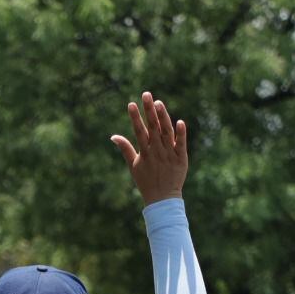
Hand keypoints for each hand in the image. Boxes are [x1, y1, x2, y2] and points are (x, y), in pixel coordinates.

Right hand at [110, 91, 187, 205]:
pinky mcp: (181, 158)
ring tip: (158, 103)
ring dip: (163, 117)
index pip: (139, 131)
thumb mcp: (133, 165)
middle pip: (153, 127)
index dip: (135, 118)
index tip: (131, 104)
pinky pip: (181, 144)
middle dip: (149, 110)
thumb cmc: (146, 182)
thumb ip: (125, 148)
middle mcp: (157, 151)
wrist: (162, 199)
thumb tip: (113, 136)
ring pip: (166, 132)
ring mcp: (169, 154)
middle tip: (146, 94)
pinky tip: (179, 122)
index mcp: (145, 152)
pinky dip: (181, 133)